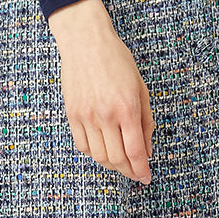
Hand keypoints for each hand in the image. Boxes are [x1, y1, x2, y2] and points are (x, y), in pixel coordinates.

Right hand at [48, 0, 154, 184]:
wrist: (86, 41)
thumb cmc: (116, 59)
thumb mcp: (140, 87)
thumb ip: (146, 121)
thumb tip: (146, 150)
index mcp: (127, 107)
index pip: (135, 151)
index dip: (141, 170)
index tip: (146, 177)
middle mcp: (106, 115)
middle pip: (117, 159)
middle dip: (128, 171)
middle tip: (135, 172)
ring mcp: (86, 116)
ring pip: (99, 156)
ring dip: (112, 164)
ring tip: (120, 160)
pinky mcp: (72, 114)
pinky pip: (82, 145)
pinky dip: (94, 153)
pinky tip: (102, 148)